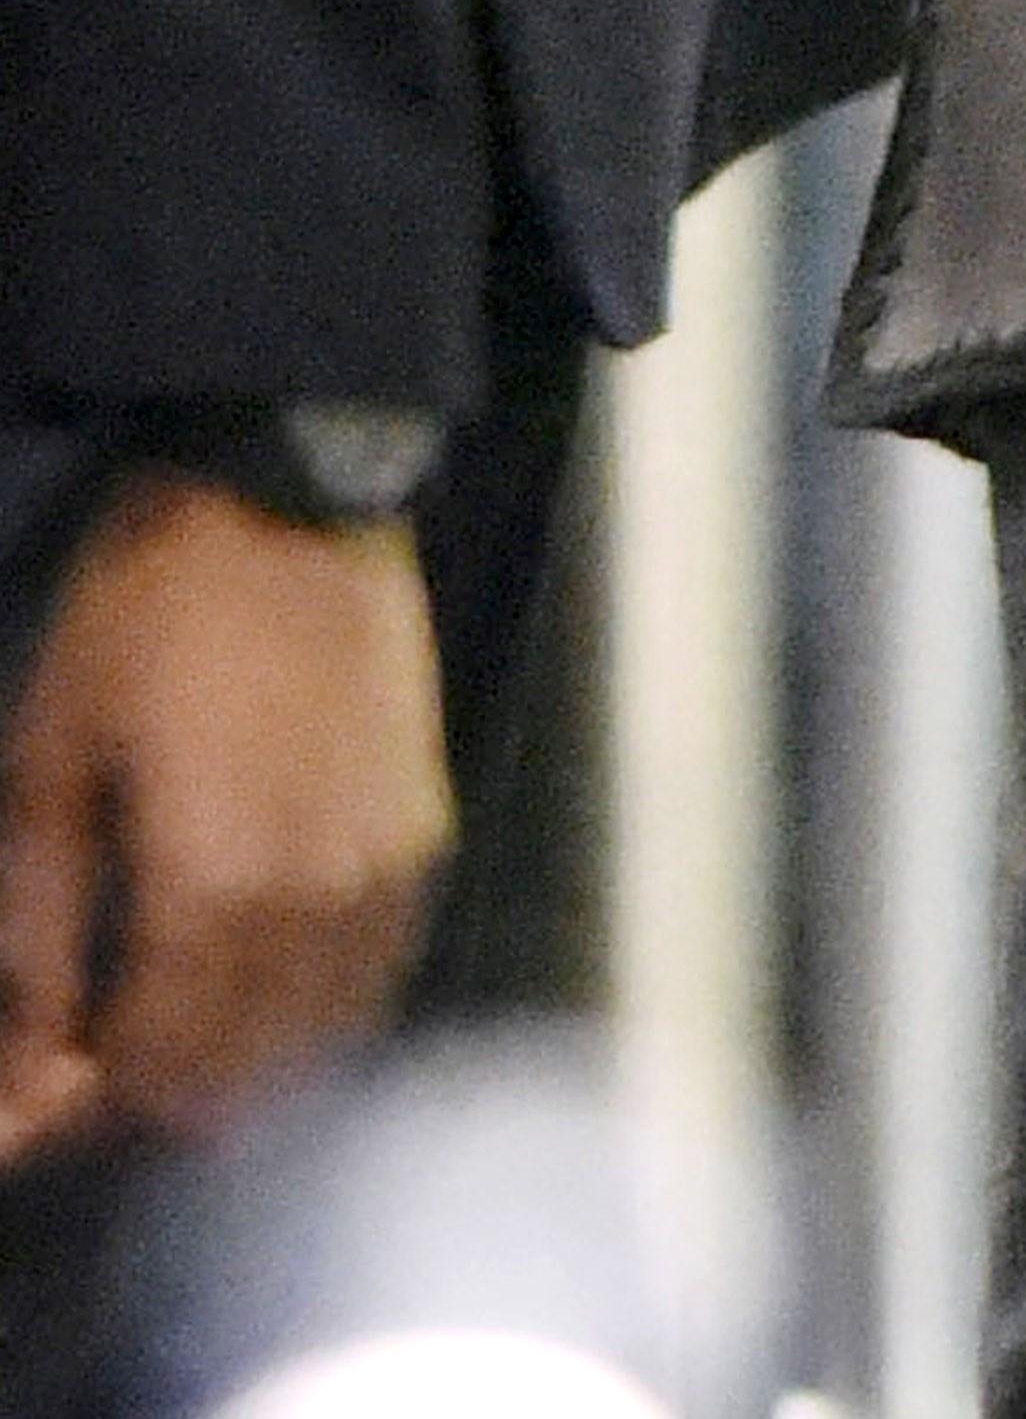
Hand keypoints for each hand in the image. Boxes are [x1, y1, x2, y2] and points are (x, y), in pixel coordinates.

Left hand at [0, 480, 450, 1159]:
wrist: (294, 491)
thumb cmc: (154, 611)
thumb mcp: (55, 751)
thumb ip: (42, 922)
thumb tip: (36, 1054)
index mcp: (213, 885)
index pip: (152, 1066)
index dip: (84, 1100)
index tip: (41, 1088)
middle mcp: (312, 902)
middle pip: (237, 1074)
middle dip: (154, 1093)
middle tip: (96, 1059)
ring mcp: (382, 870)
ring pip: (316, 1039)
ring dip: (240, 1066)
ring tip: (178, 1041)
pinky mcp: (421, 831)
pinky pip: (376, 974)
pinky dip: (317, 1013)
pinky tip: (272, 1000)